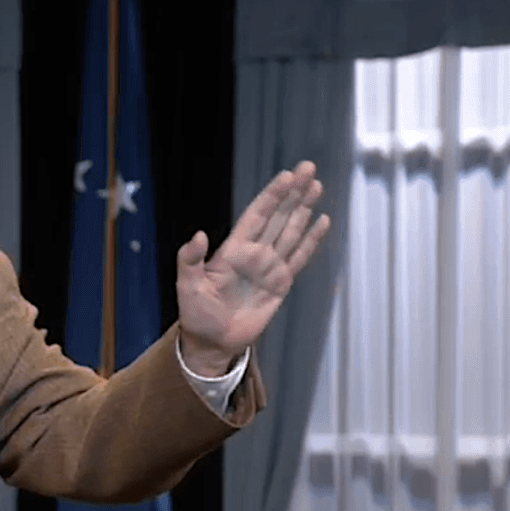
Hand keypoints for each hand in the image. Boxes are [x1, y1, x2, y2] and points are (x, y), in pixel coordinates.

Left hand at [175, 160, 330, 374]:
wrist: (212, 342)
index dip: (272, 195)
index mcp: (233, 249)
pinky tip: (322, 221)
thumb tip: (199, 235)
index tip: (286, 175)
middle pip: (278, 216)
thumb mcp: (187, 285)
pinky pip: (300, 257)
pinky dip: (312, 240)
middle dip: (293, 192)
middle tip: (308, 168)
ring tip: (316, 186)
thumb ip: (190, 259)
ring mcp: (270, 267)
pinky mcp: (281, 284)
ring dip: (304, 209)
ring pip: (291, 231)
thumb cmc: (196, 314)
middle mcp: (255, 253)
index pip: (257, 215)